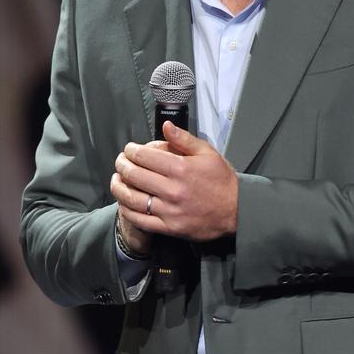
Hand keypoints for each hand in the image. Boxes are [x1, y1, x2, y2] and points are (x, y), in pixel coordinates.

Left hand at [111, 122, 237, 241]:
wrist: (236, 210)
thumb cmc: (221, 180)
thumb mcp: (207, 153)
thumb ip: (184, 140)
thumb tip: (165, 126)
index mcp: (181, 169)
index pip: (144, 157)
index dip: (131, 151)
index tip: (129, 149)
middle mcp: (172, 190)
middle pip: (134, 175)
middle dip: (122, 165)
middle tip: (120, 162)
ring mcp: (169, 211)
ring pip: (132, 199)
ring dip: (118, 187)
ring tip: (116, 180)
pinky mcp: (169, 227)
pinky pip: (140, 220)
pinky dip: (126, 210)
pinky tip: (124, 202)